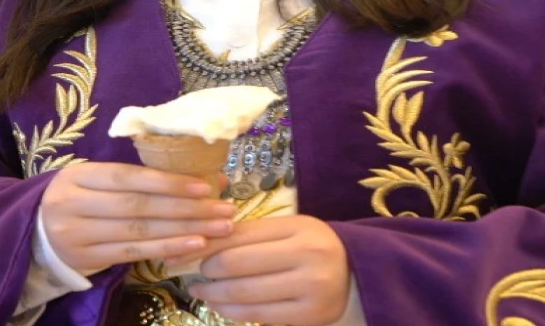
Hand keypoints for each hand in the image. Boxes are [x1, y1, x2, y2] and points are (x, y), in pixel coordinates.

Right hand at [39, 162, 235, 274]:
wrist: (32, 233)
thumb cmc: (76, 199)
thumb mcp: (94, 180)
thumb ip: (137, 178)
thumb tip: (199, 176)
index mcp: (79, 175)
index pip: (129, 177)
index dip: (168, 182)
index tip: (205, 185)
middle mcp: (75, 204)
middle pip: (139, 206)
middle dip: (187, 208)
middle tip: (223, 209)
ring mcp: (79, 234)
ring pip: (139, 231)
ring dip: (184, 230)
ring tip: (218, 228)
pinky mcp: (87, 259)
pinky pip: (133, 253)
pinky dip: (166, 248)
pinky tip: (193, 245)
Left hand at [177, 216, 350, 325]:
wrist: (356, 273)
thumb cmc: (313, 246)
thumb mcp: (287, 230)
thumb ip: (249, 234)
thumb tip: (201, 240)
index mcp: (299, 228)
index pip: (241, 235)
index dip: (209, 243)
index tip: (189, 249)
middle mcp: (307, 256)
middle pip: (238, 264)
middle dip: (207, 269)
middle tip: (194, 272)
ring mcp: (311, 289)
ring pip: (245, 293)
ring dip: (214, 294)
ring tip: (200, 291)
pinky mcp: (310, 316)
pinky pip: (259, 315)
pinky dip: (232, 311)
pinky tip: (221, 306)